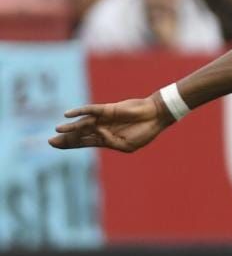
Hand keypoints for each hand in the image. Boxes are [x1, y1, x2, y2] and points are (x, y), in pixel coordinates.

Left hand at [49, 96, 171, 152]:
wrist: (155, 116)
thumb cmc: (144, 132)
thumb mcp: (127, 145)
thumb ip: (110, 142)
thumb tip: (97, 133)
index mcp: (106, 139)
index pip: (83, 142)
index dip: (69, 144)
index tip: (54, 145)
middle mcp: (101, 128)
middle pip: (79, 134)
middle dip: (65, 138)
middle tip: (50, 141)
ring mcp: (104, 119)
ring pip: (83, 124)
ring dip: (70, 127)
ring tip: (57, 130)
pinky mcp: (108, 110)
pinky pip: (91, 110)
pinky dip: (79, 111)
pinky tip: (68, 114)